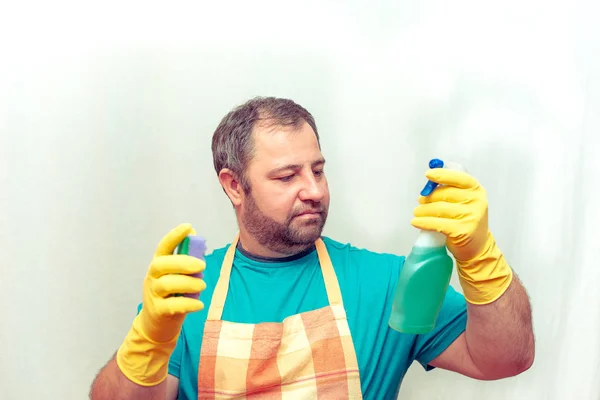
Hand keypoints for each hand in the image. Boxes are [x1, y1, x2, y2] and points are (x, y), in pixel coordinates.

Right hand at [140, 223, 205, 342]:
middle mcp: (153, 277)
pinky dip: (188, 304)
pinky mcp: (158, 311)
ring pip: (166, 284)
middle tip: (202, 266)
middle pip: (162, 264)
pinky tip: (199, 304)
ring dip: (188, 283)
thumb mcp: (178, 276)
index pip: (163, 247)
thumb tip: (197, 237)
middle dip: (183, 262)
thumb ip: (186, 259)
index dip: (174, 236)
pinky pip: (171, 305)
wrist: (158, 324)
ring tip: (203, 286)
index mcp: (159, 264)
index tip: (188, 226)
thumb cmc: (172, 294)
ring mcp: (153, 294)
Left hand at [411, 168, 512, 304]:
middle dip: (429, 197)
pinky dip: (423, 222)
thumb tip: (429, 185)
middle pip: (444, 194)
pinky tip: (416, 222)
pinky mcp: (462, 231)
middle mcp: (476, 202)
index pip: (459, 178)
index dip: (442, 175)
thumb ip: (452, 191)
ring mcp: (471, 217)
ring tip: (417, 213)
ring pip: (438, 209)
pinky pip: (437, 223)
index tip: (428, 174)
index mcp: (477, 191)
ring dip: (423, 210)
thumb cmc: (467, 221)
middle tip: (420, 201)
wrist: (478, 248)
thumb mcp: (466, 203)